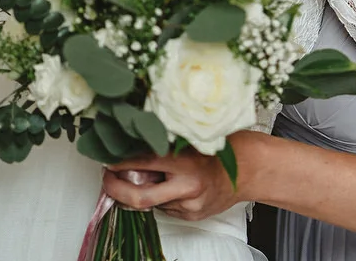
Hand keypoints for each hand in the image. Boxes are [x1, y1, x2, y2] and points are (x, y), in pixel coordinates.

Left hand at [101, 144, 241, 221]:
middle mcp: (187, 186)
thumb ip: (166, 145)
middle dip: (116, 189)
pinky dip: (161, 198)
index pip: (144, 163)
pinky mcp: (193, 216)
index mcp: (186, 162)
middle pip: (140, 197)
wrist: (248, 169)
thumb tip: (133, 146)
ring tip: (141, 177)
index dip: (121, 163)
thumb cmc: (221, 149)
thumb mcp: (192, 140)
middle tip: (107, 179)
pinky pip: (166, 209)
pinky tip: (169, 187)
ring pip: (152, 203)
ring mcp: (190, 204)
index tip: (107, 160)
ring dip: (141, 192)